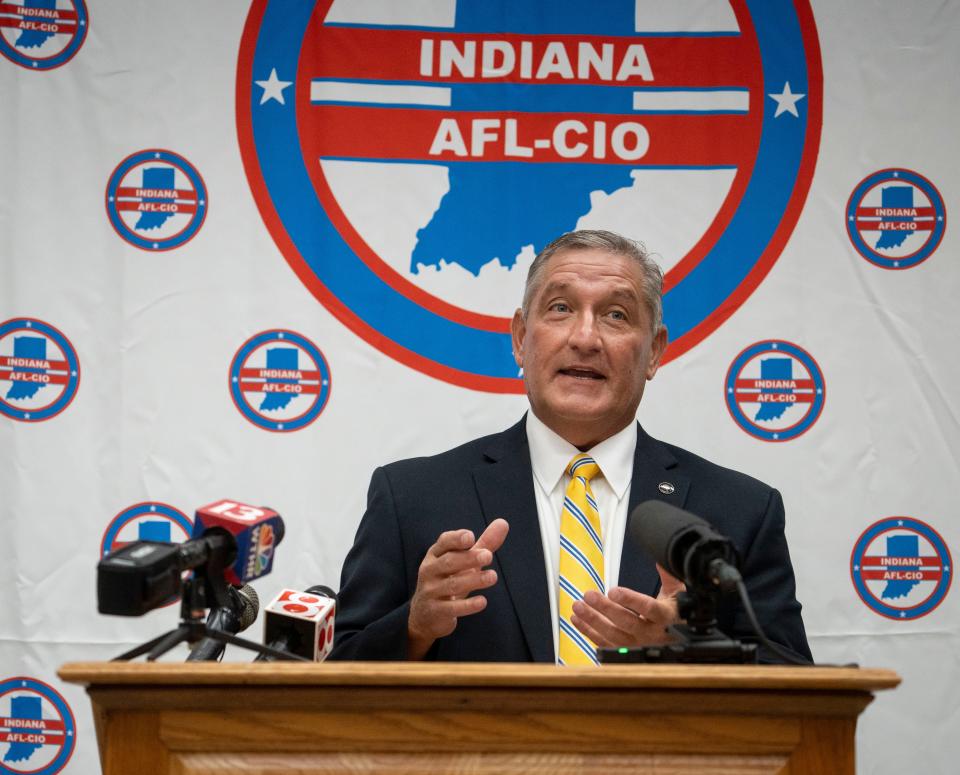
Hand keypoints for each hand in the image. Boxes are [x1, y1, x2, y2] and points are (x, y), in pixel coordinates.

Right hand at [407, 518, 508, 658]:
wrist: (424, 615)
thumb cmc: (448, 580)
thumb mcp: (463, 562)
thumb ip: (483, 544)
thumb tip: (504, 522)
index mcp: (435, 555)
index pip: (443, 543)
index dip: (456, 539)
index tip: (471, 537)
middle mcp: (430, 570)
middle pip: (449, 562)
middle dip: (468, 558)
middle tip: (488, 556)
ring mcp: (431, 591)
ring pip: (452, 585)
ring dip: (473, 580)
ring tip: (492, 576)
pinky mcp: (435, 611)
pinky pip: (452, 608)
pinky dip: (467, 606)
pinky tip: (482, 602)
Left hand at [570, 564, 684, 648]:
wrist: (682, 641)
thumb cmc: (677, 615)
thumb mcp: (677, 594)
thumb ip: (668, 576)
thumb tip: (661, 558)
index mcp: (665, 617)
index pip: (648, 609)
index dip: (630, 600)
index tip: (614, 591)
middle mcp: (652, 634)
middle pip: (627, 622)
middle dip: (605, 609)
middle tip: (589, 595)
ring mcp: (639, 644)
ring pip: (614, 635)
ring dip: (593, 621)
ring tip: (578, 607)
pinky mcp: (627, 651)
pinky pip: (606, 644)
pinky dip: (590, 632)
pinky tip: (578, 621)